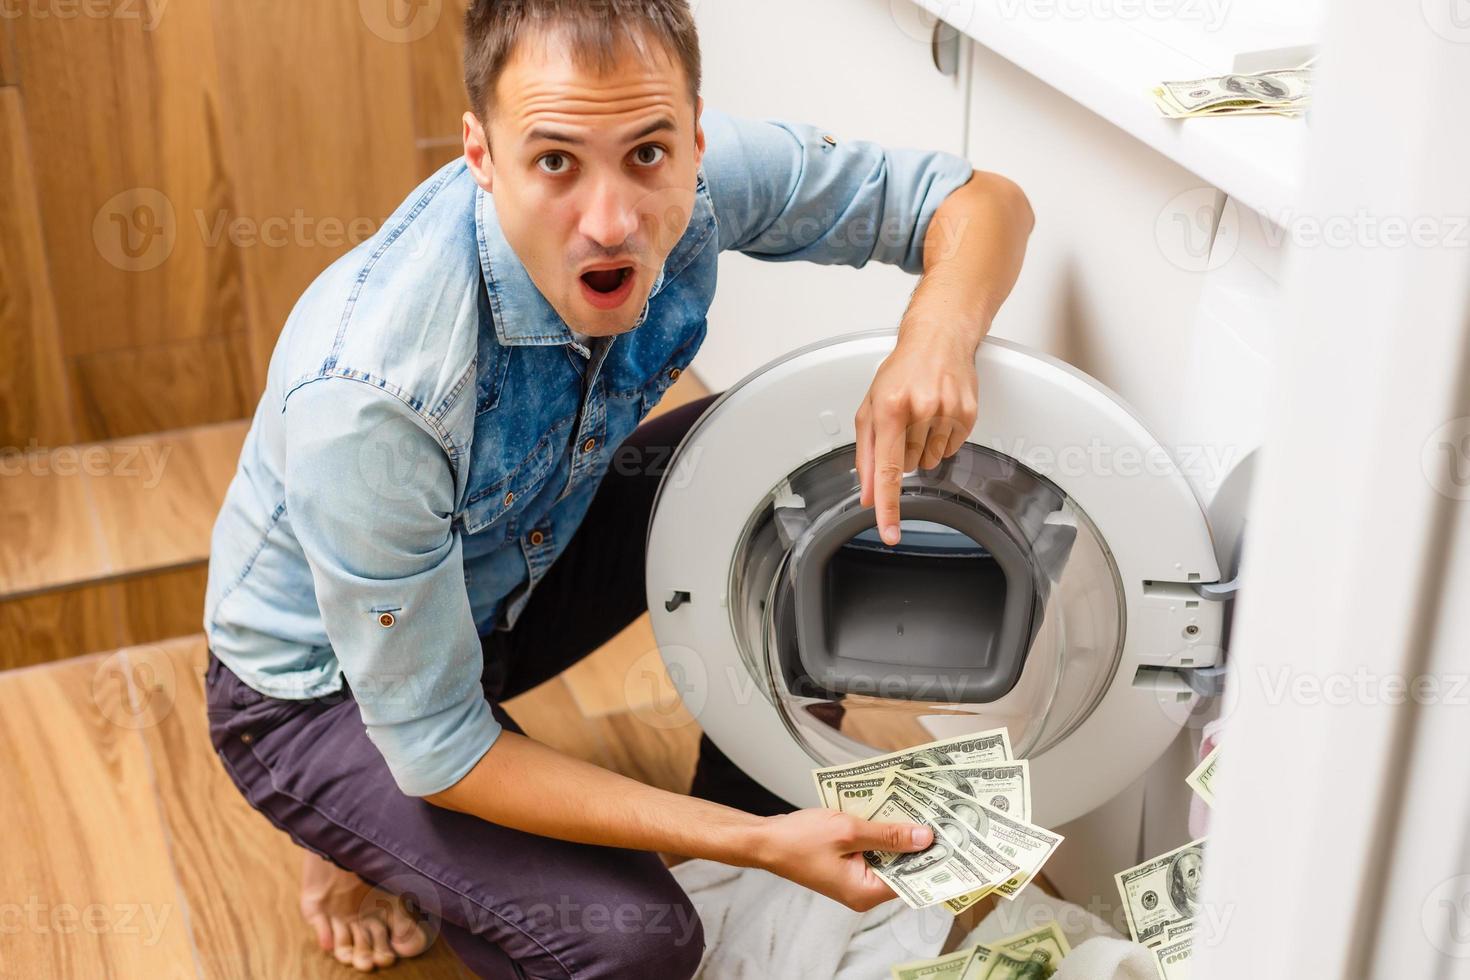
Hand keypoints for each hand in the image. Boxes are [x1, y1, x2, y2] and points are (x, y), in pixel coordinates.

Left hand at [298, 851, 429, 971]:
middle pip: (362, 947)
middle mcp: (358, 918)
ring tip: (349, 958)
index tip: (388, 958)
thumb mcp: (397, 890)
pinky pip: (319, 925)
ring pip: (341, 942)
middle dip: (365, 957)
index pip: (383, 943)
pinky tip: (329, 944)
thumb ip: (405, 919)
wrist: (348, 832)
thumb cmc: (377, 859)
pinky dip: (324, 935)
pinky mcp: (315, 907)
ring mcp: (336, 914)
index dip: (385, 953)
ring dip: (345, 952)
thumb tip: (410, 948)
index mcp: (379, 915)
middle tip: (368, 964)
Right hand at [752, 808, 934, 911]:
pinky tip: (888, 810)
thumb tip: (924, 838)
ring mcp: (854, 877)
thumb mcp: (849, 831)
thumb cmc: (799, 840)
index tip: (952, 839)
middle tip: (937, 815)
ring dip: (897, 833)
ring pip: (888, 855)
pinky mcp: (847, 864)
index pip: (911, 879)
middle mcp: (863, 890)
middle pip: (901, 866)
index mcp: (865, 891)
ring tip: (916, 808)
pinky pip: (872, 849)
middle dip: (916, 841)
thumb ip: (889, 835)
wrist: (765, 840)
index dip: (931, 858)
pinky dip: (880, 832)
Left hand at [855, 329, 978, 543]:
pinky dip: (942, 440)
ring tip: (922, 416)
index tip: (890, 532)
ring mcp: (947, 411)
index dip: (888, 506)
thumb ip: (866, 455)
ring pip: (930, 461)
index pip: (888, 469)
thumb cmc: (901, 372)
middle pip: (908, 466)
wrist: (938, 339)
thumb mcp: (871, 408)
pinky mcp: (968, 414)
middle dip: (901, 453)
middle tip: (903, 424)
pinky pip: (951, 449)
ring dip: (923, 448)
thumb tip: (867, 493)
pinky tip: (938, 416)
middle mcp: (920, 409)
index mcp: (889, 407)